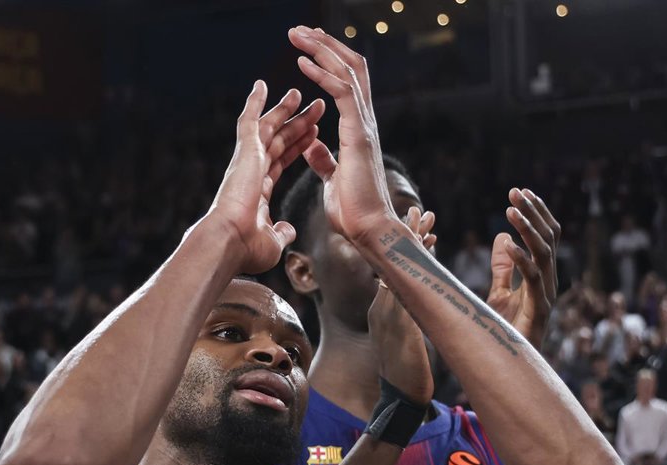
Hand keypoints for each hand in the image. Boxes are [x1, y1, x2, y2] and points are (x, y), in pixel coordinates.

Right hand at [207, 80, 323, 274]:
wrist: (230, 243)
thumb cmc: (246, 248)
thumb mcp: (273, 241)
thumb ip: (281, 232)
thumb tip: (286, 231)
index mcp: (258, 190)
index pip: (281, 161)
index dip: (298, 147)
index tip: (313, 134)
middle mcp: (251, 172)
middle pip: (278, 141)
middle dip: (298, 124)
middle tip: (316, 107)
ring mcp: (247, 161)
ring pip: (268, 128)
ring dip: (284, 111)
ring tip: (299, 93)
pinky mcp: (244, 154)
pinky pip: (249, 121)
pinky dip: (254, 102)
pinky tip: (261, 84)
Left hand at [289, 26, 394, 244]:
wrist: (369, 231)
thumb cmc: (354, 211)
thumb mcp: (332, 179)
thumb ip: (324, 159)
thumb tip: (311, 146)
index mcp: (356, 130)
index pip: (345, 84)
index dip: (327, 62)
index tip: (305, 49)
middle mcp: (363, 122)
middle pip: (349, 69)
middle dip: (324, 45)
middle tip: (299, 31)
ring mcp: (363, 126)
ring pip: (347, 72)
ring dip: (321, 50)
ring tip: (298, 35)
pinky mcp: (358, 135)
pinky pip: (342, 93)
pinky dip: (323, 74)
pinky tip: (302, 62)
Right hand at [368, 207, 433, 404]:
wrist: (399, 401)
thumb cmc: (405, 376)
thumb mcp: (403, 344)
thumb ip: (405, 324)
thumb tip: (410, 313)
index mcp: (384, 311)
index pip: (392, 271)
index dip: (403, 248)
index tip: (416, 226)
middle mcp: (383, 308)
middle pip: (392, 263)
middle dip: (406, 235)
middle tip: (420, 210)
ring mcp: (389, 315)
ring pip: (400, 270)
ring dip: (413, 243)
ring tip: (426, 219)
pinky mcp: (400, 325)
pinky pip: (409, 289)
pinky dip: (418, 268)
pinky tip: (430, 250)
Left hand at [488, 188, 558, 347]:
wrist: (510, 365)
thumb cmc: (506, 331)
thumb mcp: (499, 292)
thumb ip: (503, 266)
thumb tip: (502, 237)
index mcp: (542, 274)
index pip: (546, 235)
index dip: (536, 213)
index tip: (520, 192)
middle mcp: (549, 281)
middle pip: (548, 239)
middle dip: (532, 213)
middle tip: (515, 192)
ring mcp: (546, 295)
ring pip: (544, 254)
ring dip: (528, 230)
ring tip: (511, 211)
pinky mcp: (539, 310)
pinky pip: (533, 280)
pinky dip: (521, 261)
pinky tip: (509, 245)